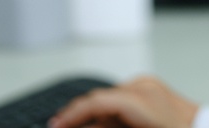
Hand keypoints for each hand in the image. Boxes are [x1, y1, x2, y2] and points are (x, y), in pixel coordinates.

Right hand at [48, 76, 198, 127]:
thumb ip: (107, 127)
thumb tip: (89, 124)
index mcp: (140, 99)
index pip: (96, 102)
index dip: (72, 114)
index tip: (56, 125)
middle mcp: (143, 86)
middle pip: (100, 99)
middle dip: (79, 116)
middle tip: (60, 127)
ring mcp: (148, 85)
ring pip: (109, 99)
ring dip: (96, 116)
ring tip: (80, 125)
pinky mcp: (151, 89)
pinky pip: (123, 98)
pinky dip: (111, 112)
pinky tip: (104, 123)